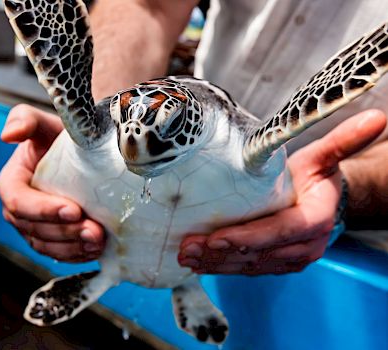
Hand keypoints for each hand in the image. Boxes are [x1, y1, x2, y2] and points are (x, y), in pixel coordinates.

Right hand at [0, 104, 104, 261]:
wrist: (82, 153)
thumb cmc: (60, 136)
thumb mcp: (44, 123)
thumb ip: (25, 120)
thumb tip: (7, 135)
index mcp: (12, 183)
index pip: (18, 202)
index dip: (43, 210)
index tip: (73, 210)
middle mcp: (20, 209)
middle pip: (35, 229)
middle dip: (65, 233)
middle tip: (95, 231)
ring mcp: (36, 227)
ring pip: (48, 246)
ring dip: (73, 248)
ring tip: (99, 242)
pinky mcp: (54, 238)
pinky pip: (61, 253)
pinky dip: (77, 255)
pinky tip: (97, 250)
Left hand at [179, 109, 386, 274]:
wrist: (321, 197)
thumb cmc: (316, 175)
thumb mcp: (325, 155)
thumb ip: (342, 141)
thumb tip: (375, 117)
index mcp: (314, 220)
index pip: (279, 232)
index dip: (249, 237)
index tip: (216, 237)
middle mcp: (302, 247)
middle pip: (258, 254)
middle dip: (221, 253)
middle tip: (187, 248)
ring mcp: (287, 259)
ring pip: (248, 266)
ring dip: (215, 263)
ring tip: (186, 255)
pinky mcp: (274, 264)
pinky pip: (247, 269)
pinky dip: (221, 267)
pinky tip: (198, 263)